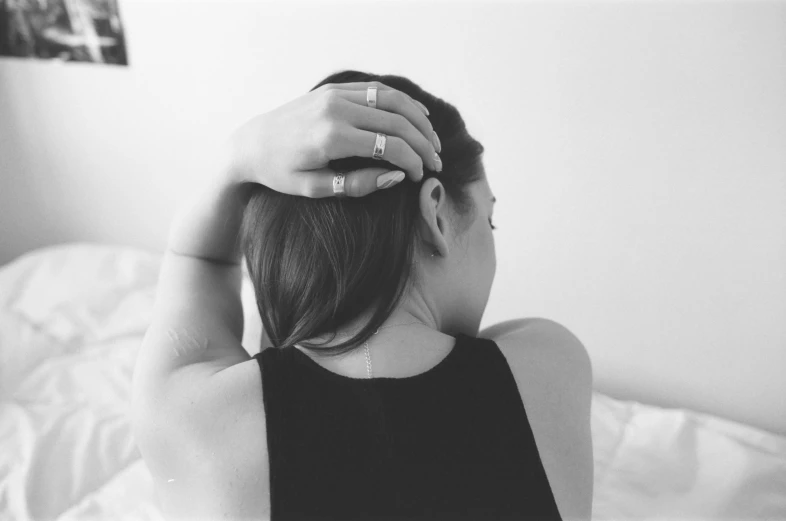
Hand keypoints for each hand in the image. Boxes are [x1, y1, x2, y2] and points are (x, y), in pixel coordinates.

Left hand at [223, 81, 442, 197]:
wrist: (250, 144)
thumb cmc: (280, 173)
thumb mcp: (314, 189)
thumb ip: (356, 185)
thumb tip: (397, 178)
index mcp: (332, 138)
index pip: (390, 146)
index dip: (414, 162)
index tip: (422, 177)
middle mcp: (337, 110)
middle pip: (397, 122)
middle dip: (423, 143)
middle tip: (437, 162)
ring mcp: (336, 95)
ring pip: (392, 100)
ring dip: (418, 120)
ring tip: (433, 141)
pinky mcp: (334, 90)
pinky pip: (376, 90)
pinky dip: (401, 102)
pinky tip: (416, 117)